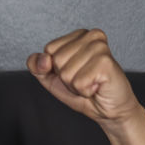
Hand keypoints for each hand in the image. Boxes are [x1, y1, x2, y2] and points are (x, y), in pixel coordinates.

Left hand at [27, 29, 141, 124]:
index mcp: (78, 35)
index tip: (74, 72)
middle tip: (83, 79)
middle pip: (56, 60)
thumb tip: (42, 59)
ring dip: (75, 85)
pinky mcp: (106, 62)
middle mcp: (91, 36)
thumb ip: (37, 66)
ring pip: (66, 73)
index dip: (55, 68)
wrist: (107, 108)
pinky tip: (96, 87)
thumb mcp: (51, 78)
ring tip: (90, 83)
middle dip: (66, 77)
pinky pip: (78, 82)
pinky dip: (84, 91)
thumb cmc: (83, 90)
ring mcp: (100, 47)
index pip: (49, 49)